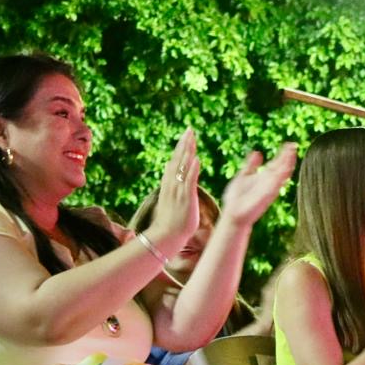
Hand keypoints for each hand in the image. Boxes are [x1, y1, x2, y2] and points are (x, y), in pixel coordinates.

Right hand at [148, 129, 201, 245]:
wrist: (167, 235)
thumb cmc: (172, 222)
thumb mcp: (173, 201)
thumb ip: (176, 190)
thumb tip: (179, 183)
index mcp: (170, 184)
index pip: (175, 162)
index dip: (181, 149)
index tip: (186, 137)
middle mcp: (172, 184)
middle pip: (178, 159)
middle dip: (184, 144)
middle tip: (189, 130)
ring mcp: (178, 190)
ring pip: (182, 166)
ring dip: (188, 151)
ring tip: (192, 137)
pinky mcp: (185, 198)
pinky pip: (189, 181)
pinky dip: (192, 169)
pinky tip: (197, 159)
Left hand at [220, 143, 297, 226]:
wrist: (233, 213)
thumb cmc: (237, 198)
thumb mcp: (244, 175)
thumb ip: (251, 165)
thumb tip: (257, 152)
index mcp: (264, 177)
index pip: (277, 163)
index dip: (283, 154)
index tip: (289, 144)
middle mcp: (269, 182)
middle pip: (282, 167)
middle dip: (288, 157)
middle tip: (293, 145)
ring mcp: (270, 188)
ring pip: (282, 174)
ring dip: (288, 164)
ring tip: (292, 152)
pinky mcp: (267, 194)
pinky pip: (277, 183)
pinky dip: (282, 175)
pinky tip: (286, 167)